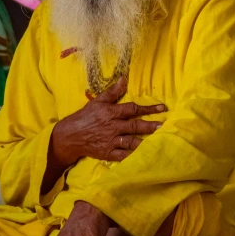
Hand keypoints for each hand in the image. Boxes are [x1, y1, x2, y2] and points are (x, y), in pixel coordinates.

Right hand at [51, 77, 165, 168]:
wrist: (70, 136)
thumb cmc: (85, 116)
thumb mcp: (97, 101)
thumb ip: (113, 92)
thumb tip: (124, 79)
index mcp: (111, 113)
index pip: (132, 109)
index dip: (148, 108)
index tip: (162, 108)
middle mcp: (112, 127)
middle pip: (135, 125)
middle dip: (150, 126)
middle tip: (164, 126)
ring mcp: (111, 141)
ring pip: (131, 141)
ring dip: (145, 141)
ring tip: (158, 141)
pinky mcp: (108, 153)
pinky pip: (123, 155)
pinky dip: (133, 156)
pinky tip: (144, 156)